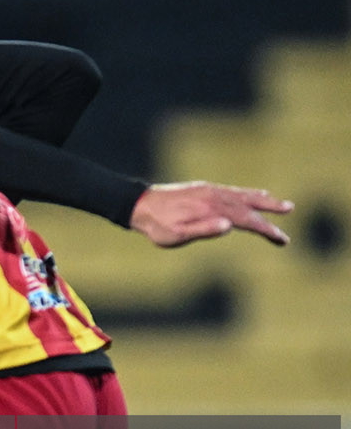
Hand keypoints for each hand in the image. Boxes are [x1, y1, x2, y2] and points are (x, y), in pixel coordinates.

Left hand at [129, 181, 292, 247]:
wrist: (138, 205)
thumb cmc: (156, 226)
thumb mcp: (176, 235)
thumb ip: (203, 230)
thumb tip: (230, 225)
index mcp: (210, 209)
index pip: (246, 220)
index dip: (266, 229)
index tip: (281, 239)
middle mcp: (213, 196)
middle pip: (249, 205)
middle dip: (271, 211)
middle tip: (290, 214)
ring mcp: (209, 191)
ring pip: (243, 195)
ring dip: (263, 200)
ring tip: (282, 204)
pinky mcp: (204, 189)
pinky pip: (232, 190)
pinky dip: (248, 193)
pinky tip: (255, 195)